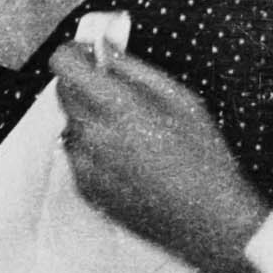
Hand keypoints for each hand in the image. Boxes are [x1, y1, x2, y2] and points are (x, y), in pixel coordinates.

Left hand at [48, 42, 272, 272]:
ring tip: (132, 133)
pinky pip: (77, 154)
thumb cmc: (205, 162)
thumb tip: (107, 49)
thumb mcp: (181, 100)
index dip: (72, 53)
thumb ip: (135, 70)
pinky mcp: (86, 189)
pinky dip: (93, 148)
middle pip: (63, 93)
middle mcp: (93, 135)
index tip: (86, 52)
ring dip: (90, 118)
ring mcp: (85, 165)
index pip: (64, 66)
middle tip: (115, 89)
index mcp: (116, 108)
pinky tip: (129, 158)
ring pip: (71, 124)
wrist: (209, 223)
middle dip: (83, 84)